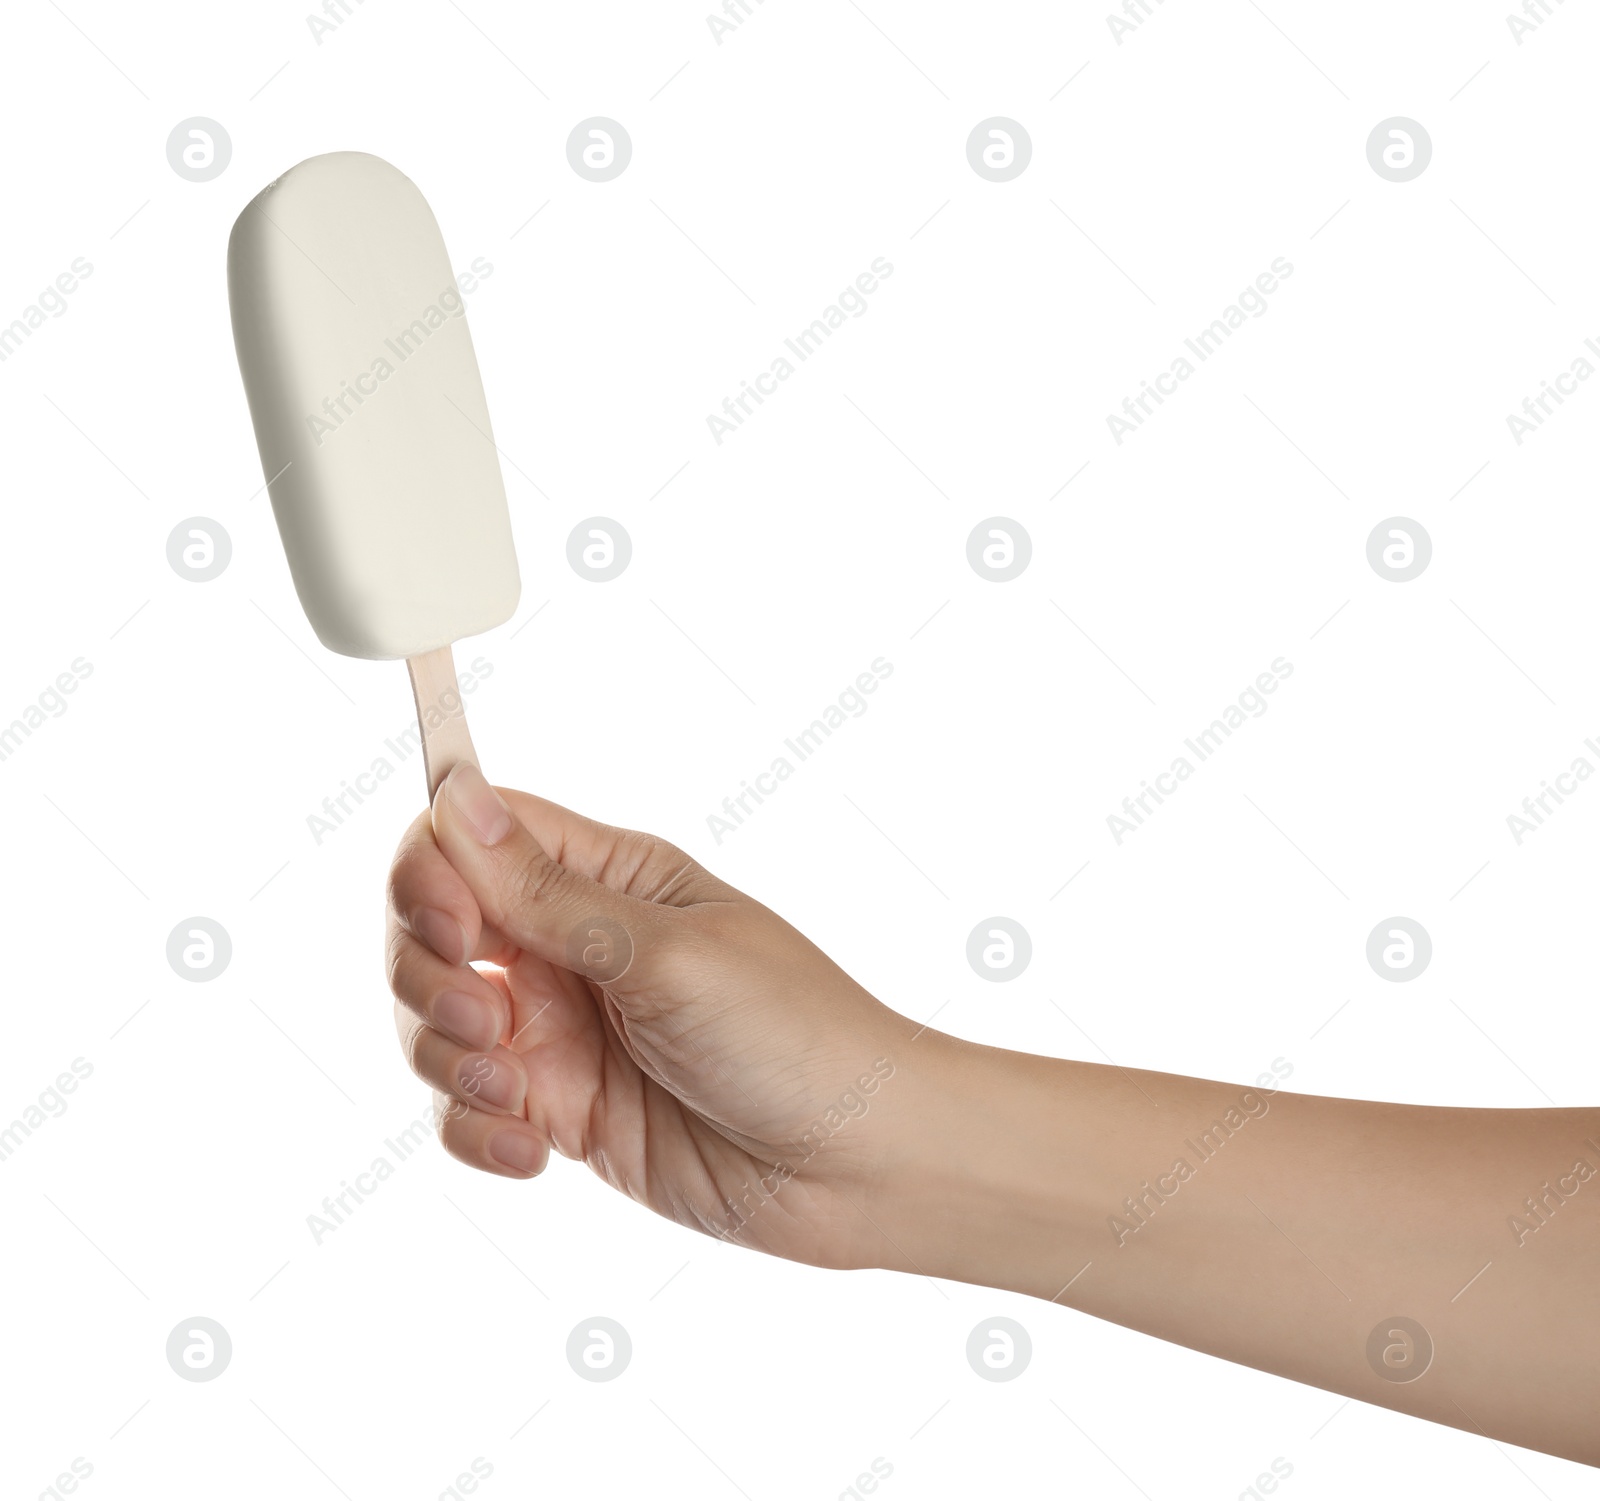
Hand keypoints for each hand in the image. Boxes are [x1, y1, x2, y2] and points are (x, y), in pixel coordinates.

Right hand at [385, 763, 917, 1267]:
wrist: (857, 1163)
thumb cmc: (796, 1035)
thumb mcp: (667, 954)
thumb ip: (549, 895)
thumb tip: (459, 800)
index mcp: (607, 879)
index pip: (474, 839)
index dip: (434, 872)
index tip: (453, 928)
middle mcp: (573, 946)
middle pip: (433, 929)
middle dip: (427, 974)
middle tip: (484, 1018)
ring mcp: (563, 1030)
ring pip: (435, 1022)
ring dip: (447, 1058)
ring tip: (515, 1096)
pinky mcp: (561, 1109)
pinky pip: (469, 1109)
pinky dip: (474, 1130)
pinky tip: (529, 1150)